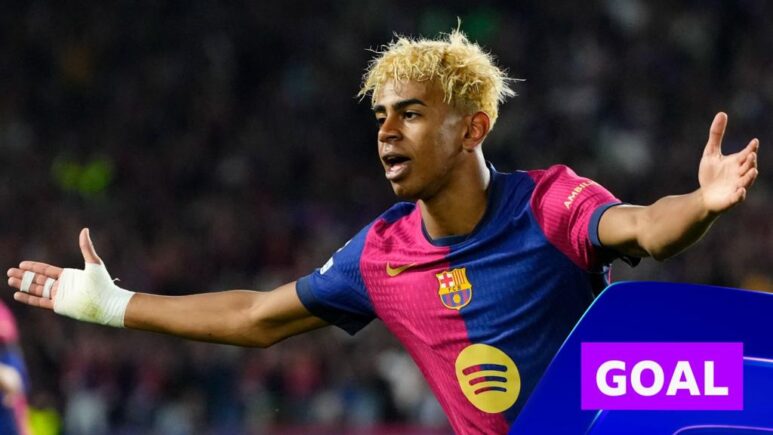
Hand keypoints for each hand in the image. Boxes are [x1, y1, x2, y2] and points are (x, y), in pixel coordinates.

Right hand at [6, 228, 132, 326]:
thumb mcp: (93, 262)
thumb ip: (86, 247)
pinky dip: (29, 298)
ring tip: (10, 281)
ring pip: (37, 290)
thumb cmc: (102, 283)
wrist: (107, 302)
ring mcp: (60, 296)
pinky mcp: (59, 306)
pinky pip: (40, 302)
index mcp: (68, 276)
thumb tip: (84, 229)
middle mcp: (62, 286)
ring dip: (23, 285)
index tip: (21, 264)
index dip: (34, 267)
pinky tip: (18, 294)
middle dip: (24, 276)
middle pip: (38, 280)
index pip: (46, 270)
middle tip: (9, 272)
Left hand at [699, 112, 759, 213]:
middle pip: (748, 166)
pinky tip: (741, 191)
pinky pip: (738, 198)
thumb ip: (717, 134)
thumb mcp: (711, 152)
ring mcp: (736, 186)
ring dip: (750, 176)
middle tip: (751, 155)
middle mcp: (740, 173)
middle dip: (751, 161)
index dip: (751, 148)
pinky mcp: (731, 199)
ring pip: (746, 181)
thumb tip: (722, 113)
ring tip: (753, 170)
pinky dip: (740, 195)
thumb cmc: (711, 174)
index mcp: (737, 162)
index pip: (747, 153)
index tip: (754, 142)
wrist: (704, 195)